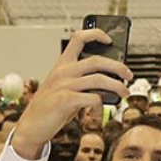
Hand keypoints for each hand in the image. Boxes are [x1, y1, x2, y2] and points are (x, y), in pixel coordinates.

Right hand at [10, 29, 129, 159]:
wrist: (31, 126)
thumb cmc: (51, 107)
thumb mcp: (64, 87)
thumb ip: (82, 81)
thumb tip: (112, 82)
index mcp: (62, 64)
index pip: (78, 38)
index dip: (96, 34)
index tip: (109, 39)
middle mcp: (63, 71)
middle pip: (97, 60)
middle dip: (118, 67)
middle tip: (129, 75)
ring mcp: (64, 85)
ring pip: (99, 80)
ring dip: (117, 86)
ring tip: (125, 93)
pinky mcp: (65, 101)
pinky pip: (93, 98)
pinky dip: (100, 106)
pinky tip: (97, 113)